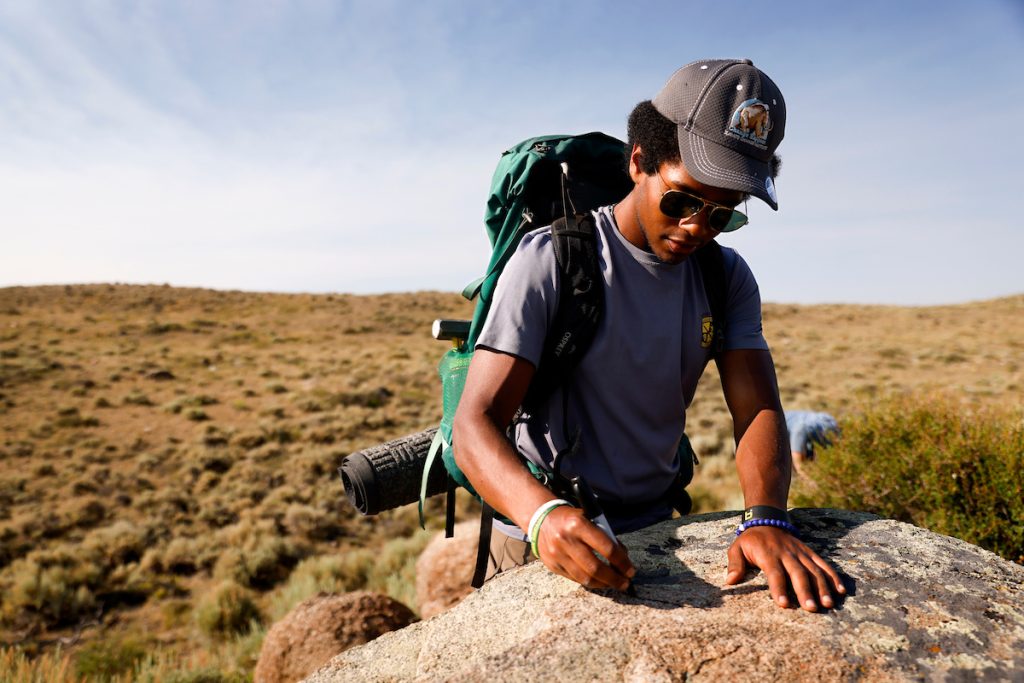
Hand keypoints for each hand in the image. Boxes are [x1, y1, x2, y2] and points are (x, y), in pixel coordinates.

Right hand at [536, 505, 634, 590]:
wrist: (542, 519)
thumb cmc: (572, 519)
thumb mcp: (590, 519)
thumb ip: (606, 536)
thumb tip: (623, 558)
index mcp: (578, 524)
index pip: (606, 548)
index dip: (621, 562)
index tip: (631, 570)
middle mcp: (566, 540)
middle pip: (595, 568)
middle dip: (614, 579)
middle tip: (625, 583)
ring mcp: (557, 554)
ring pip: (584, 578)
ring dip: (603, 584)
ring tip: (614, 584)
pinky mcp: (552, 565)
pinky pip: (574, 579)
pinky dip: (589, 582)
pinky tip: (598, 581)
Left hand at [725, 526, 845, 610]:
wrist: (766, 519)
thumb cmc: (750, 541)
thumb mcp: (736, 548)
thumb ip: (734, 564)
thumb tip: (730, 582)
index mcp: (768, 554)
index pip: (774, 573)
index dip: (779, 588)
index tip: (783, 604)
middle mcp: (787, 553)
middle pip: (798, 573)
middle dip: (805, 591)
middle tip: (812, 608)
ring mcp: (800, 553)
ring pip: (814, 570)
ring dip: (822, 587)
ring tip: (828, 604)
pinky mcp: (810, 553)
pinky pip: (824, 564)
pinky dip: (833, 577)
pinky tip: (841, 591)